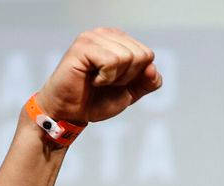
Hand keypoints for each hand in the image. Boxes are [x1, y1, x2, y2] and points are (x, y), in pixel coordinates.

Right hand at [38, 28, 162, 124]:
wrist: (71, 113)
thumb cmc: (96, 100)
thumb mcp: (129, 93)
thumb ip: (147, 82)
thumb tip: (152, 68)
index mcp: (119, 40)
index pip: (147, 54)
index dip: (136, 76)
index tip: (116, 82)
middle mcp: (106, 33)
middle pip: (140, 55)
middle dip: (127, 77)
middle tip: (106, 82)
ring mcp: (93, 37)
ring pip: (127, 57)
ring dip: (115, 78)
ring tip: (98, 80)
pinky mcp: (82, 46)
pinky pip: (111, 61)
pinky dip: (105, 78)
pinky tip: (92, 79)